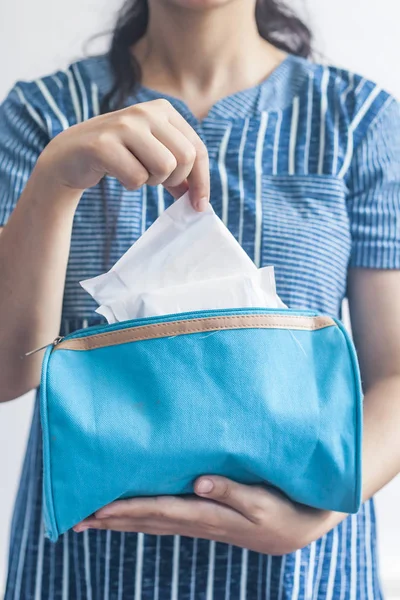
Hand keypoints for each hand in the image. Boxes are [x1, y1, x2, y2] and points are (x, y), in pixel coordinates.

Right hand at [36, 99, 209, 210]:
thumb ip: (178, 171)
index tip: (199, 205)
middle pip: (185, 158)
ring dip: (151, 181)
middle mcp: (145, 112)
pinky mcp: (103, 144)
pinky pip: (136, 178)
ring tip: (134, 172)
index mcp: (163, 110)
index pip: (197, 149)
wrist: (70, 155)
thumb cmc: (118, 157)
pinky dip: (130, 184)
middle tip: (154, 180)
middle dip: (174, 180)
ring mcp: (123, 126)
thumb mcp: (152, 155)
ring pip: (164, 167)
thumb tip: (200, 199)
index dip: (202, 181)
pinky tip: (116, 172)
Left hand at [73, 476, 343, 554]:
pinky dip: (144, 518)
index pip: (160, 511)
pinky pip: (168, 520)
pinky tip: (133, 516)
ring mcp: (202, 523)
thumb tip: (198, 483)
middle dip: (113, 520)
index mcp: (209, 515)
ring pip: (154, 522)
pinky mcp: (208, 520)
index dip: (128, 510)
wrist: (302, 528)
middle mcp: (199, 521)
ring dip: (123, 521)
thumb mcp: (262, 502)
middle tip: (76, 520)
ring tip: (93, 521)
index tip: (97, 510)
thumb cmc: (285, 510)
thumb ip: (231, 491)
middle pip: (149, 520)